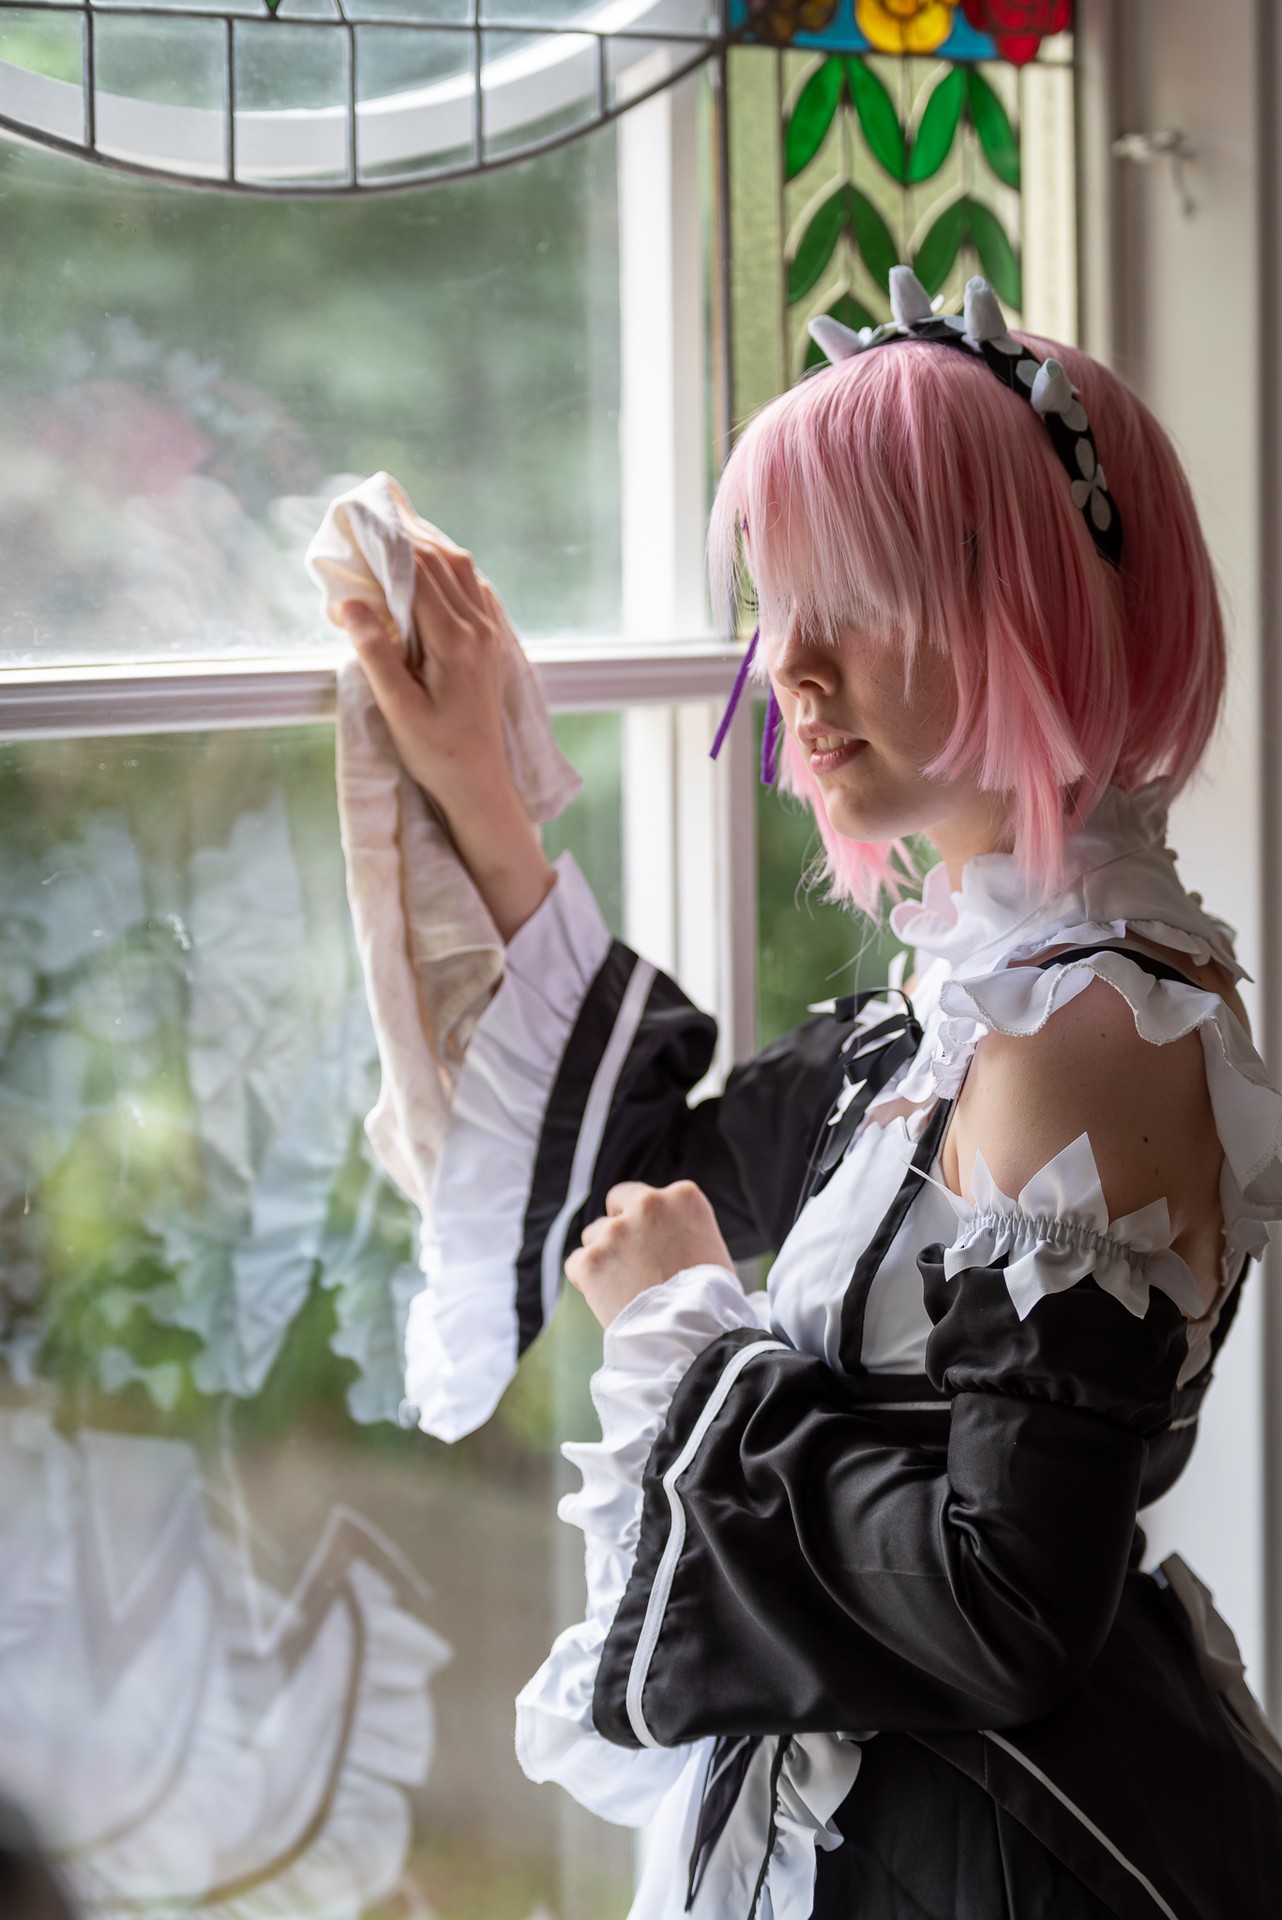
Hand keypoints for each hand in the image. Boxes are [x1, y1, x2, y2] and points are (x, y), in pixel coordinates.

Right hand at [339, 543, 509, 811]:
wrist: (479, 781)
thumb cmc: (435, 751)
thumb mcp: (397, 708)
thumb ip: (375, 653)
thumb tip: (350, 604)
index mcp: (454, 641)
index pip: (421, 572)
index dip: (391, 540)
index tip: (363, 517)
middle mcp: (478, 629)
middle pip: (443, 561)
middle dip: (408, 532)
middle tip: (377, 506)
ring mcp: (489, 634)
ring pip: (462, 569)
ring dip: (431, 544)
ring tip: (400, 523)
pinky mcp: (491, 642)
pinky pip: (474, 587)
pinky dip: (449, 565)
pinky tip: (431, 561)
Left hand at [566, 1181, 734, 1328]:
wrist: (695, 1337)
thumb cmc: (712, 1300)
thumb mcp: (711, 1247)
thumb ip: (682, 1228)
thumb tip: (663, 1235)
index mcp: (683, 1197)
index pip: (649, 1196)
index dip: (648, 1222)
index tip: (652, 1245)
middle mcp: (648, 1205)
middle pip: (616, 1204)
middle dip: (619, 1226)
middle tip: (631, 1260)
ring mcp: (615, 1231)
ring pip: (594, 1235)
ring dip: (604, 1256)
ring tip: (625, 1288)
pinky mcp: (590, 1260)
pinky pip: (576, 1264)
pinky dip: (587, 1282)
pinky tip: (609, 1300)